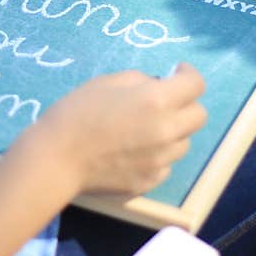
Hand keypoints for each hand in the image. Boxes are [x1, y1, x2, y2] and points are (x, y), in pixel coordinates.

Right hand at [28, 63, 207, 196]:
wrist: (56, 158)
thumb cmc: (76, 112)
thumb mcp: (108, 81)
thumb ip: (141, 81)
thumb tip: (159, 86)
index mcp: (157, 100)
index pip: (196, 84)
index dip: (188, 75)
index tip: (176, 73)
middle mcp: (167, 131)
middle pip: (199, 116)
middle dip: (185, 105)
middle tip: (162, 103)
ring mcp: (161, 160)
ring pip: (183, 142)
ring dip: (172, 132)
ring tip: (144, 130)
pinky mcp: (150, 181)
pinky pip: (166, 164)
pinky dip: (157, 156)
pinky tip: (132, 152)